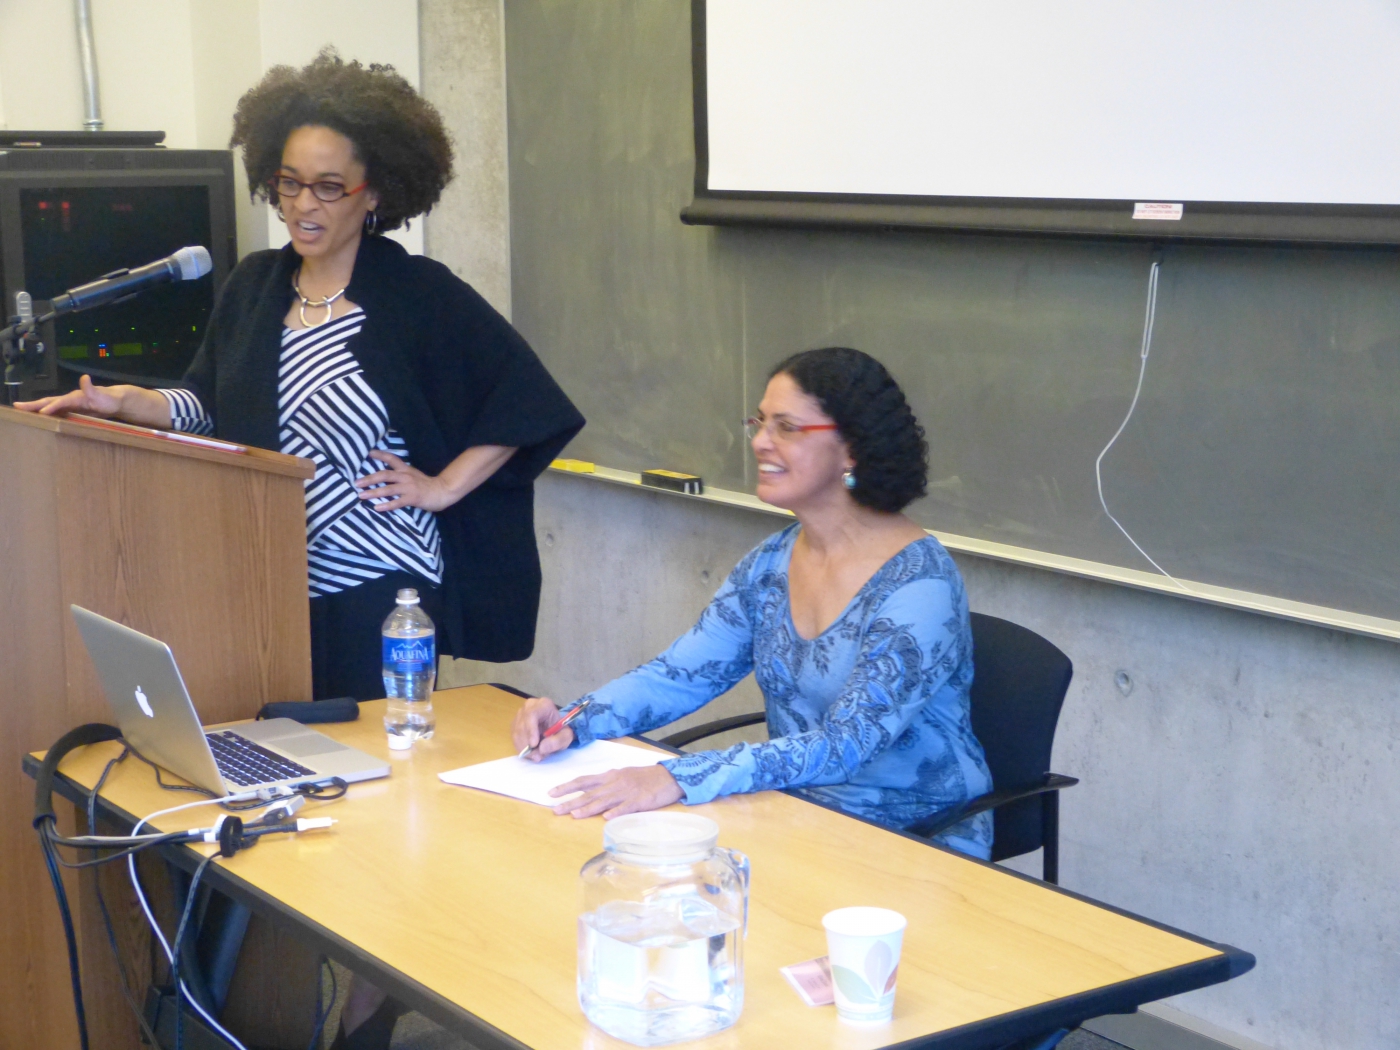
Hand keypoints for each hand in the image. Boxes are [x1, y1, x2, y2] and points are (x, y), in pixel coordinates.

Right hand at [14, 374, 121, 416]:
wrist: (114, 400)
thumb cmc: (109, 399)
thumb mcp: (103, 395)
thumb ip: (92, 389)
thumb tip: (84, 377)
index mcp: (76, 397)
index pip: (61, 401)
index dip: (52, 407)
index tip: (41, 412)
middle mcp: (69, 399)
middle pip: (49, 401)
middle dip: (33, 404)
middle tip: (17, 406)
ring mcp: (69, 404)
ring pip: (49, 406)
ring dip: (35, 408)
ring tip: (20, 410)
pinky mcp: (70, 410)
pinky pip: (55, 411)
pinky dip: (44, 413)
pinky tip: (37, 418)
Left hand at [355, 451, 457, 512]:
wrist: (443, 491)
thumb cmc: (426, 485)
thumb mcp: (413, 475)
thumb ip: (400, 474)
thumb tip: (385, 475)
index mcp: (405, 469)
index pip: (391, 459)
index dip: (380, 455)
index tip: (368, 453)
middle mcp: (405, 476)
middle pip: (384, 475)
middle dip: (369, 479)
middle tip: (356, 483)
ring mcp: (409, 488)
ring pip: (388, 489)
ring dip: (373, 492)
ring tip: (361, 495)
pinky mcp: (413, 498)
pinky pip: (397, 502)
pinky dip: (386, 505)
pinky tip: (377, 508)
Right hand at [511, 696, 574, 760]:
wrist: (555, 730)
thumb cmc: (561, 731)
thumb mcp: (566, 736)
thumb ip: (558, 741)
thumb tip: (542, 748)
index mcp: (543, 704)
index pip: (532, 714)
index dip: (531, 730)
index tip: (534, 745)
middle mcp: (529, 707)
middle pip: (522, 725)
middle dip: (527, 744)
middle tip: (537, 757)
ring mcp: (520, 715)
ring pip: (516, 733)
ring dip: (524, 748)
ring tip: (537, 756)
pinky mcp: (515, 724)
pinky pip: (514, 738)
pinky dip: (521, 748)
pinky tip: (531, 752)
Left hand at [549, 764, 683, 818]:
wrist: (668, 777)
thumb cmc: (645, 777)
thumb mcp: (623, 775)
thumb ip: (607, 783)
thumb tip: (590, 790)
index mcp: (610, 776)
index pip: (584, 781)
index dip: (567, 787)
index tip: (551, 793)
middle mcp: (615, 783)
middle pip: (590, 793)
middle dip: (571, 801)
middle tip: (555, 809)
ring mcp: (627, 792)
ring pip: (604, 801)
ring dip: (588, 808)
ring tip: (574, 815)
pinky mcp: (639, 801)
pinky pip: (626, 808)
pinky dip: (616, 812)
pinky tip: (607, 818)